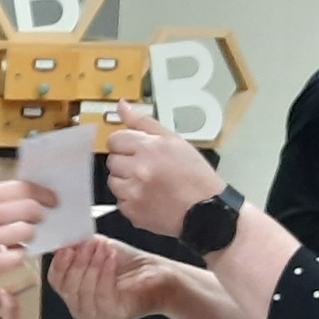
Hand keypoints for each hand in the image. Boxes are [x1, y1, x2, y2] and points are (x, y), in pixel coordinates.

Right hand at [0, 180, 56, 284]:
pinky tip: (11, 253)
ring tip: (22, 238)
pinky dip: (18, 255)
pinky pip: (17, 256)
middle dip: (40, 215)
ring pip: (27, 232)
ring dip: (30, 236)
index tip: (53, 201)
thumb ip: (0, 198)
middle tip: (38, 221)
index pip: (23, 188)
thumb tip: (36, 198)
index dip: (44, 194)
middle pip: (29, 209)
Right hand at [48, 236, 188, 318]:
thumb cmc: (129, 265)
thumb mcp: (98, 249)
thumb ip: (79, 246)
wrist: (157, 275)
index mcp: (72, 291)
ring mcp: (95, 315)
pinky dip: (105, 274)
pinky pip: (102, 295)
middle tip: (88, 244)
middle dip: (77, 262)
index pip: (56, 280)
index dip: (59, 263)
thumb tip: (63, 241)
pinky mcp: (112, 317)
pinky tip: (111, 259)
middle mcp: (80, 307)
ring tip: (103, 248)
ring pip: (83, 291)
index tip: (68, 247)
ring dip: (93, 266)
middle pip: (67, 286)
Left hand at [105, 104, 223, 239]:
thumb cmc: (195, 175)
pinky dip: (130, 200)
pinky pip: (120, 202)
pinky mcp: (132, 212)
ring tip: (147, 184)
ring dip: (126, 182)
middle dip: (125, 163)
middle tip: (146, 168)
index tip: (134, 150)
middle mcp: (138, 170)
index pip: (114, 140)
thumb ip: (144, 122)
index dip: (124, 144)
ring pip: (113, 182)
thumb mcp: (174, 140)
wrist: (206, 211)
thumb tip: (122, 106)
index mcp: (149, 148)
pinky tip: (148, 198)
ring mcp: (133, 193)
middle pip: (112, 161)